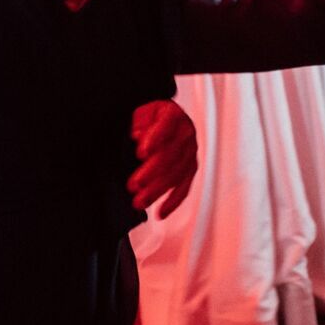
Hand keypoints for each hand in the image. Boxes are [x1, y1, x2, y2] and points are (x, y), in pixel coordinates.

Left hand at [129, 100, 197, 215]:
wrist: (168, 117)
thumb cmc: (152, 116)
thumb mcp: (142, 111)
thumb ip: (139, 121)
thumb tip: (138, 135)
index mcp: (173, 115)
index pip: (165, 126)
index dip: (154, 139)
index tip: (141, 152)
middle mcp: (186, 134)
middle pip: (171, 155)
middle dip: (151, 173)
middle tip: (134, 184)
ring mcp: (190, 153)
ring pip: (176, 175)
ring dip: (158, 191)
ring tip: (140, 201)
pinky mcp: (190, 169)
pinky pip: (184, 188)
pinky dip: (173, 202)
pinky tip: (161, 212)